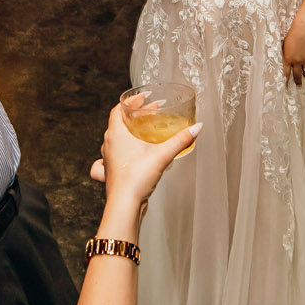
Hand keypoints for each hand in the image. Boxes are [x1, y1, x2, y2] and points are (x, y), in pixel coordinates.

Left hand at [88, 101, 200, 216]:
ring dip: (126, 133)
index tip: (143, 98)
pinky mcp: (110, 174)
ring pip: (113, 140)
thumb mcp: (163, 155)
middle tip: (151, 112)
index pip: (118, 109)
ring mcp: (108, 160)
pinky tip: (122, 158)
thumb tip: (196, 128)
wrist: (124, 205)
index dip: (131, 102)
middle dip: (135, 115)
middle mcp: (108, 145)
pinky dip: (114, 156)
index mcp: (116, 135)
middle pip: (118, 123)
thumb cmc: (136, 179)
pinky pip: (109, 159)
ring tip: (140, 133)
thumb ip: (181, 140)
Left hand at [282, 21, 304, 84]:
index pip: (286, 72)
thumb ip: (285, 52)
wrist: (303, 29)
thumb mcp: (285, 43)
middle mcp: (297, 61)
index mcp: (288, 58)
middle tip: (298, 85)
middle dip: (297, 81)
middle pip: (297, 74)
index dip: (286, 80)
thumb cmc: (292, 33)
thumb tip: (285, 56)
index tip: (286, 86)